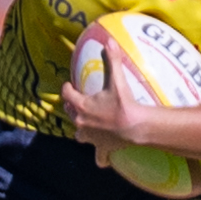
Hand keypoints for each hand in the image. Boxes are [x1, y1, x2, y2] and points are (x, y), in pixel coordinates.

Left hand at [60, 45, 150, 167]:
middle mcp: (81, 123)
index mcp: (81, 106)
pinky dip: (100, 157)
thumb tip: (109, 41)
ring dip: (82, 130)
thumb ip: (112, 60)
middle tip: (78, 103)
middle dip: (73, 108)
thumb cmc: (123, 104)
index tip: (68, 85)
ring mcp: (91, 138)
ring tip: (87, 127)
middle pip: (72, 114)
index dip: (67, 89)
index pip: (67, 95)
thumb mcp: (116, 81)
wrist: (134, 127)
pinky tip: (102, 158)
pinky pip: (99, 157)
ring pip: (80, 135)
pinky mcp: (102, 149)